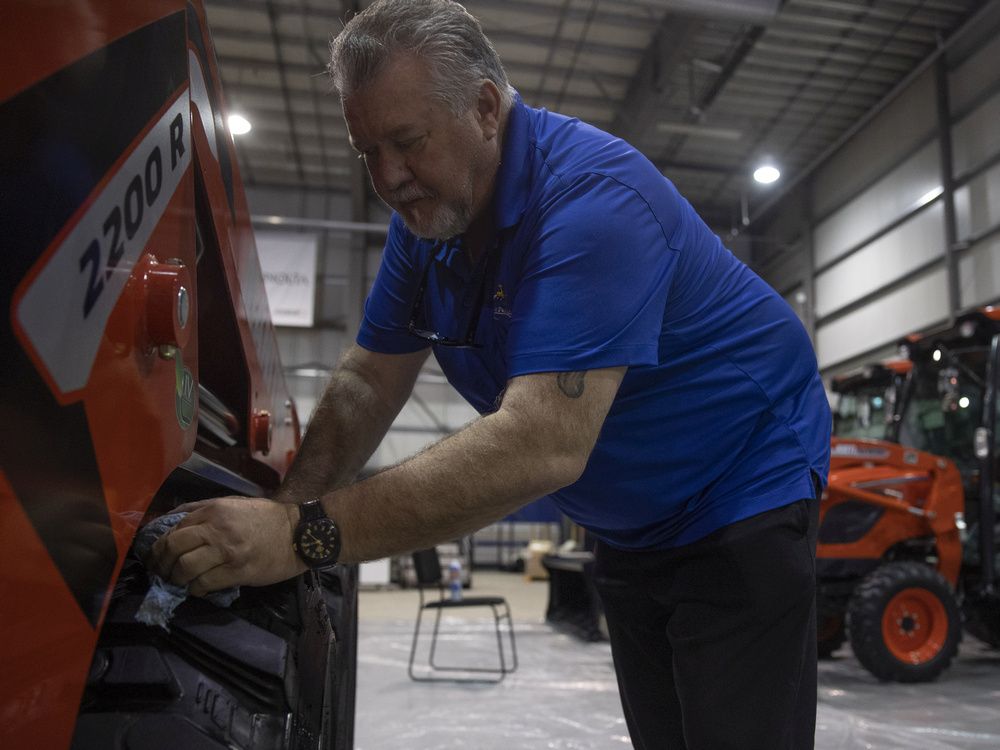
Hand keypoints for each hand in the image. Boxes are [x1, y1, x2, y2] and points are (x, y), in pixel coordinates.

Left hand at [149, 496, 306, 595]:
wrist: (299, 532)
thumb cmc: (265, 518)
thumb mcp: (232, 504)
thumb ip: (201, 510)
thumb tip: (169, 521)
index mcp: (214, 510)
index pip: (174, 528)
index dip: (159, 545)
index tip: (157, 556)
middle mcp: (217, 528)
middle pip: (173, 547)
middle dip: (162, 563)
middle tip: (163, 572)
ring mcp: (227, 551)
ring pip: (185, 567)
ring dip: (176, 578)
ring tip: (180, 581)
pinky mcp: (238, 571)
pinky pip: (204, 584)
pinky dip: (195, 589)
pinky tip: (199, 588)